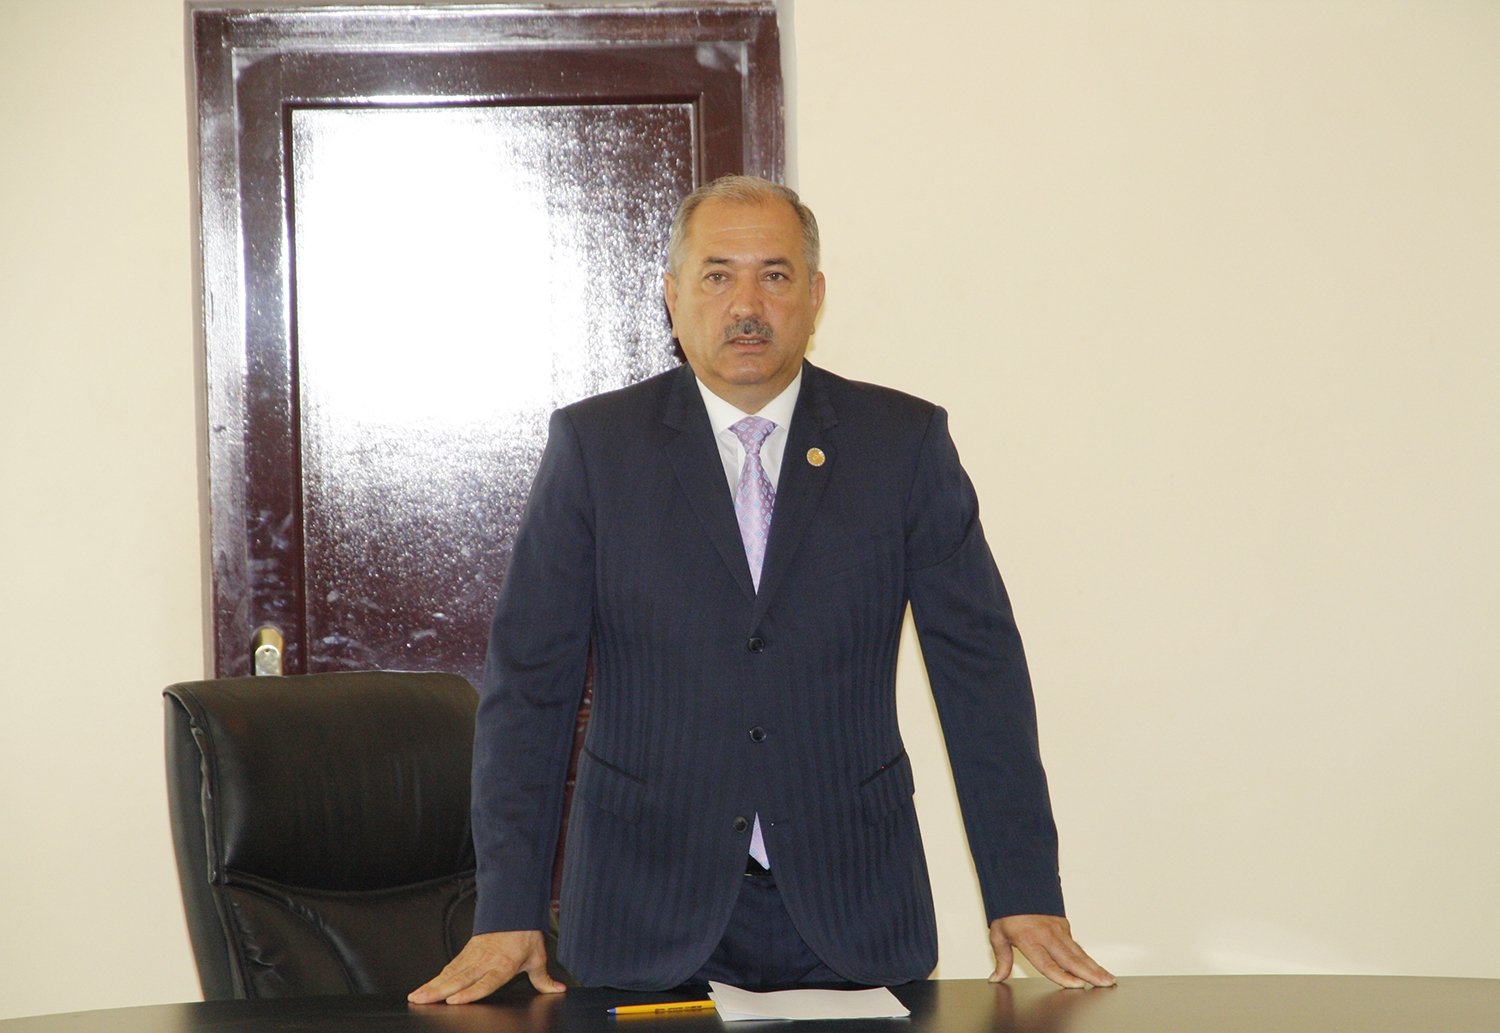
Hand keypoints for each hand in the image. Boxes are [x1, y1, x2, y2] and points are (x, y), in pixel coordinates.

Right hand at [408, 930, 564, 1003]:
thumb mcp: (537, 957)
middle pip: (459, 978)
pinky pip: (450, 966)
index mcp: (503, 965)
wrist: (515, 908)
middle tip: (421, 1000)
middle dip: (439, 991)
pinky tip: (426, 986)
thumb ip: (543, 979)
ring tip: (417, 996)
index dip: (470, 992)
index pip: (485, 982)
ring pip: (450, 972)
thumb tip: (557, 990)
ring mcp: (474, 955)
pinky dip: (436, 977)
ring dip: (432, 984)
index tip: (454, 1000)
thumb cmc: (525, 934)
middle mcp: (485, 961)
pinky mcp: (467, 951)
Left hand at [989, 914, 1114, 988]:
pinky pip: (1076, 946)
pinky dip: (1088, 959)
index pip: (1047, 962)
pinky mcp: (1063, 925)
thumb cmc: (1008, 911)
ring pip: (1078, 952)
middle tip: (1104, 984)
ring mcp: (1057, 929)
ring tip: (1108, 979)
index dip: (1062, 975)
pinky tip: (1098, 969)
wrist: (1016, 884)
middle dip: (1089, 973)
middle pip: (1070, 958)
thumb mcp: (998, 934)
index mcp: (1029, 938)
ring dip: (1095, 966)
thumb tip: (996, 977)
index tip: (1077, 985)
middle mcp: (1046, 934)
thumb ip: (1002, 958)